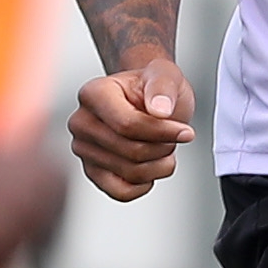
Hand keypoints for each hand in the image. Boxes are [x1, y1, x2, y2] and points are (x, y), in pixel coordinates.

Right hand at [68, 49, 195, 202]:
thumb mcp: (165, 75)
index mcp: (93, 94)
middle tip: (172, 136)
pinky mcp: (92, 171)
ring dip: (159, 165)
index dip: (163, 133)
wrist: (146, 100)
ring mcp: (84, 149)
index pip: (128, 125)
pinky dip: (144, 184)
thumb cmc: (153, 88)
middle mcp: (82, 122)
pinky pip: (121, 192)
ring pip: (131, 173)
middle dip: (163, 147)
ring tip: (163, 147)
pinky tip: (151, 166)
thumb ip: (162, 86)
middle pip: (131, 151)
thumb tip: (158, 110)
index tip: (186, 132)